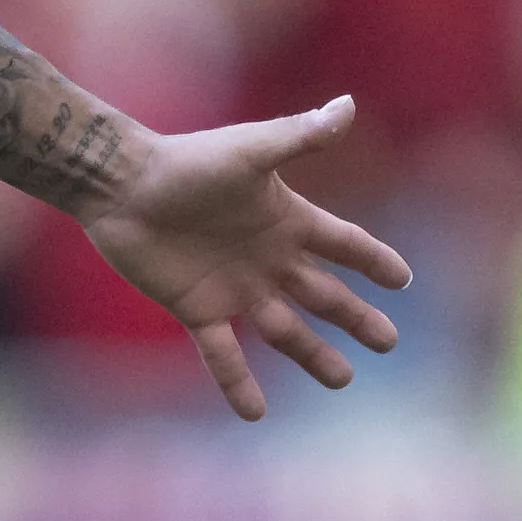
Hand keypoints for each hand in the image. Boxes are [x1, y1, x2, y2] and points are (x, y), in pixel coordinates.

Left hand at [80, 95, 411, 419]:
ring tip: (341, 380)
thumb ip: (300, 135)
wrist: (118, 183)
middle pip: (324, 294)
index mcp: (284, 220)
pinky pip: (223, 353)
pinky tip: (255, 414)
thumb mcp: (250, 150)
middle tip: (387, 343)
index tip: (403, 279)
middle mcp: (265, 258)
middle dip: (356, 319)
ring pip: (284, 329)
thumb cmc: (184, 162)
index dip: (373, 260)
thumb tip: (348, 105)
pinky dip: (238, 383)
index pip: (344, 243)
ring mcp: (234, 286)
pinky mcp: (197, 307)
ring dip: (312, 355)